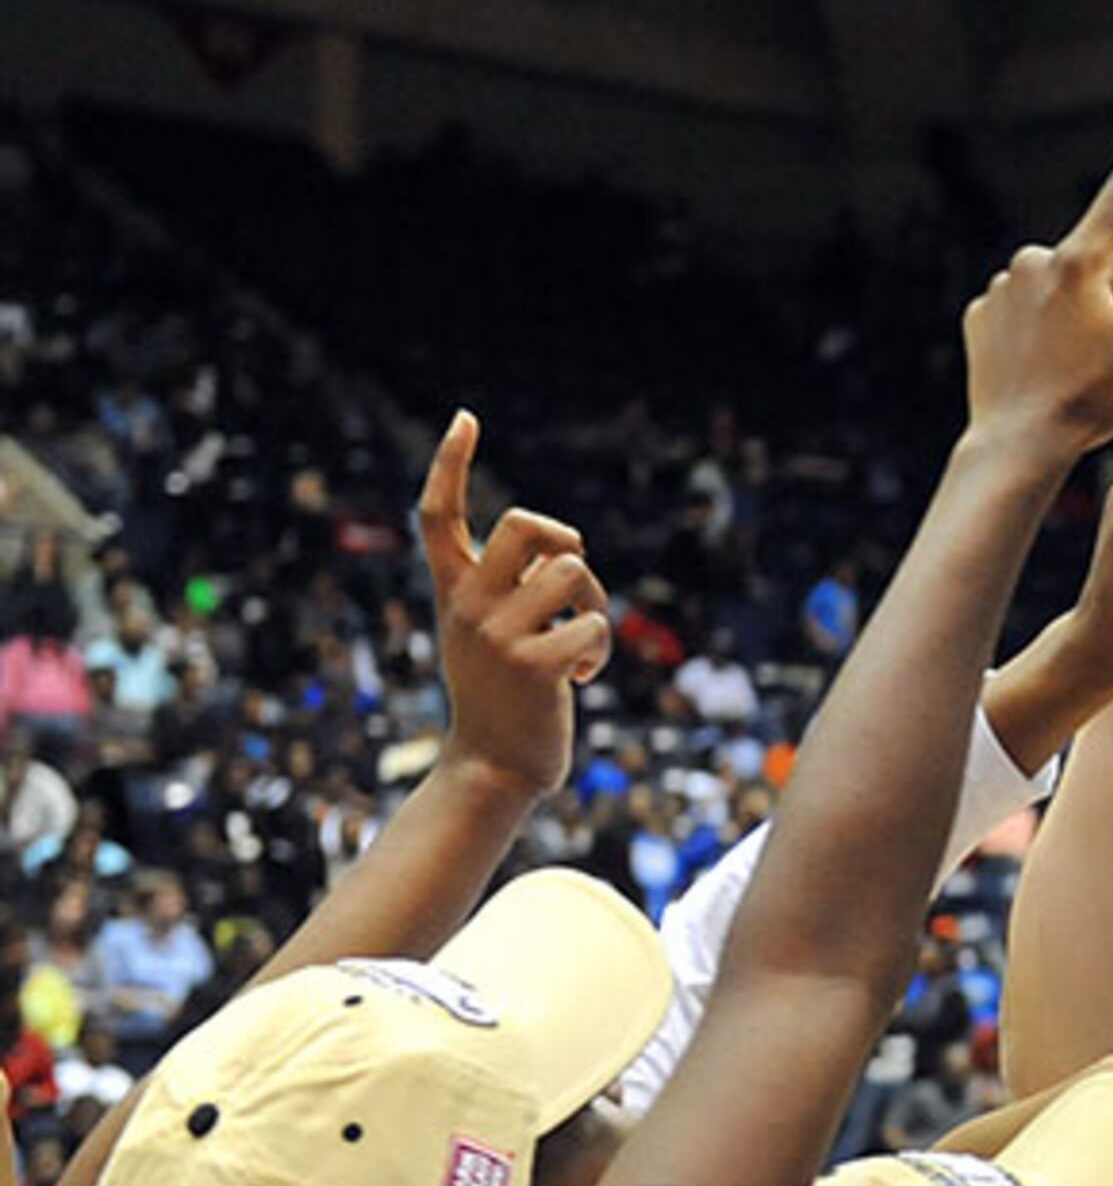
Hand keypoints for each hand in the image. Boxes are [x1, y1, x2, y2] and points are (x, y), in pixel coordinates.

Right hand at [415, 409, 609, 794]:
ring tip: (580, 642)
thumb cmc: (501, 695)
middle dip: (562, 537)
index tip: (465, 418)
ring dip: (595, 602)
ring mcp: (498, 636)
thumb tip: (559, 550)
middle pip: (523, 523)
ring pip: (573, 571)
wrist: (492, 767)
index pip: (438, 515)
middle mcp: (468, 606)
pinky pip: (594, 624)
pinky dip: (600, 650)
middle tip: (569, 579)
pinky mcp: (535, 667)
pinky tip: (580, 678)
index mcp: (453, 591)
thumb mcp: (486, 632)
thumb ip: (506, 586)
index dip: (450, 464)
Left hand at [964, 102, 1112, 465]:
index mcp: (1079, 261)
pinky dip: (1041, 332)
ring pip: (1061, 288)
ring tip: (1076, 367)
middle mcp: (1034, 261)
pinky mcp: (981, 313)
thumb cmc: (1088, 401)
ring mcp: (1002, 287)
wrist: (1016, 444)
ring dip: (1077, 317)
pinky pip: (1026, 309)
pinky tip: (1043, 366)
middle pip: (1098, 264)